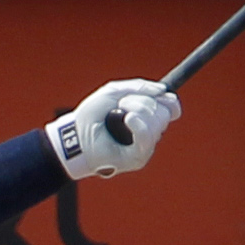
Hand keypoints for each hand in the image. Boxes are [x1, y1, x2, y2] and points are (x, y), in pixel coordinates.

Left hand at [50, 78, 180, 179]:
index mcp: (145, 118)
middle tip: (121, 104)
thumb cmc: (90, 117)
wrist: (74, 136)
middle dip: (143, 102)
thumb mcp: (113, 92)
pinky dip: (139, 125)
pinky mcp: (138, 158)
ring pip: (157, 122)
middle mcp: (148, 133)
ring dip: (137, 109)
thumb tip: (163, 91)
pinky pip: (147, 138)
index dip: (169, 101)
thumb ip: (138, 87)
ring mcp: (144, 147)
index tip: (161, 95)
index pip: (170, 109)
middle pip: (163, 113)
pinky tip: (129, 119)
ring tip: (119, 112)